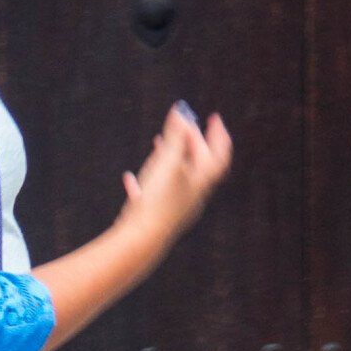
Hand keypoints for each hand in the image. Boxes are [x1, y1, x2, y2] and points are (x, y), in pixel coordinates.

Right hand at [120, 104, 232, 253]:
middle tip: (184, 126)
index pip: (219, 155)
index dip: (218, 134)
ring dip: (172, 158)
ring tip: (160, 143)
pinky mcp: (158, 217)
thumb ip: (175, 135)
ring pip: (178, 178)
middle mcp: (193, 195)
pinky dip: (148, 181)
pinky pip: (156, 194)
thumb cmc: (158, 200)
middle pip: (199, 165)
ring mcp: (176, 207)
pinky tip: (130, 178)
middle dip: (193, 142)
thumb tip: (181, 110)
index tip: (214, 118)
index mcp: (201, 182)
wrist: (141, 239)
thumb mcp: (168, 161)